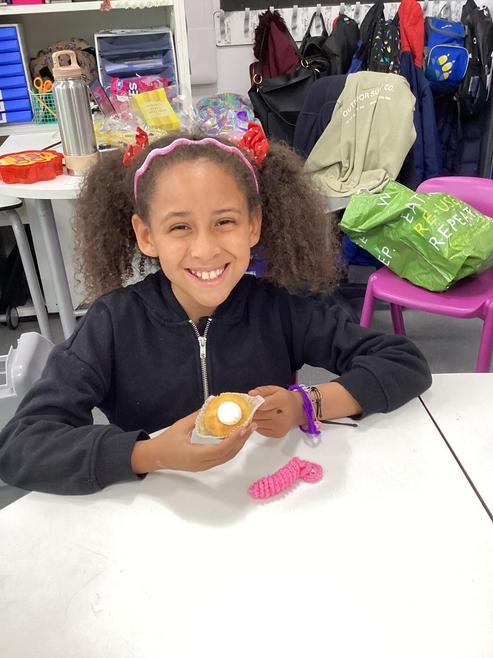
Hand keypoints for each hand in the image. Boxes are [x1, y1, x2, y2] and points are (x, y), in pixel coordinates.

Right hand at [132, 411, 256, 473]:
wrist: (155, 457)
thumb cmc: (165, 442)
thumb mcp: (180, 426)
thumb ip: (197, 416)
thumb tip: (211, 403)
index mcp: (195, 456)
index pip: (221, 449)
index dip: (234, 439)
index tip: (243, 428)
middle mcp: (202, 464)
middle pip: (228, 454)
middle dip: (241, 440)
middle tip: (251, 426)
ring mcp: (203, 466)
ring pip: (226, 457)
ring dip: (238, 444)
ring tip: (247, 430)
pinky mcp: (204, 465)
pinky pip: (221, 457)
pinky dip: (231, 447)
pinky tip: (235, 437)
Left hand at [249, 385, 304, 437]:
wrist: (298, 410)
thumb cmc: (285, 399)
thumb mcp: (275, 390)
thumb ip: (262, 390)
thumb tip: (251, 394)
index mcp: (282, 400)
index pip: (264, 405)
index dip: (254, 404)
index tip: (250, 403)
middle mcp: (282, 416)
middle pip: (259, 415)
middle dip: (251, 411)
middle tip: (248, 408)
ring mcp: (280, 426)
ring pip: (258, 423)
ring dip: (253, 419)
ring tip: (256, 413)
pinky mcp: (278, 434)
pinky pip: (261, 430)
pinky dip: (258, 425)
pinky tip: (261, 419)